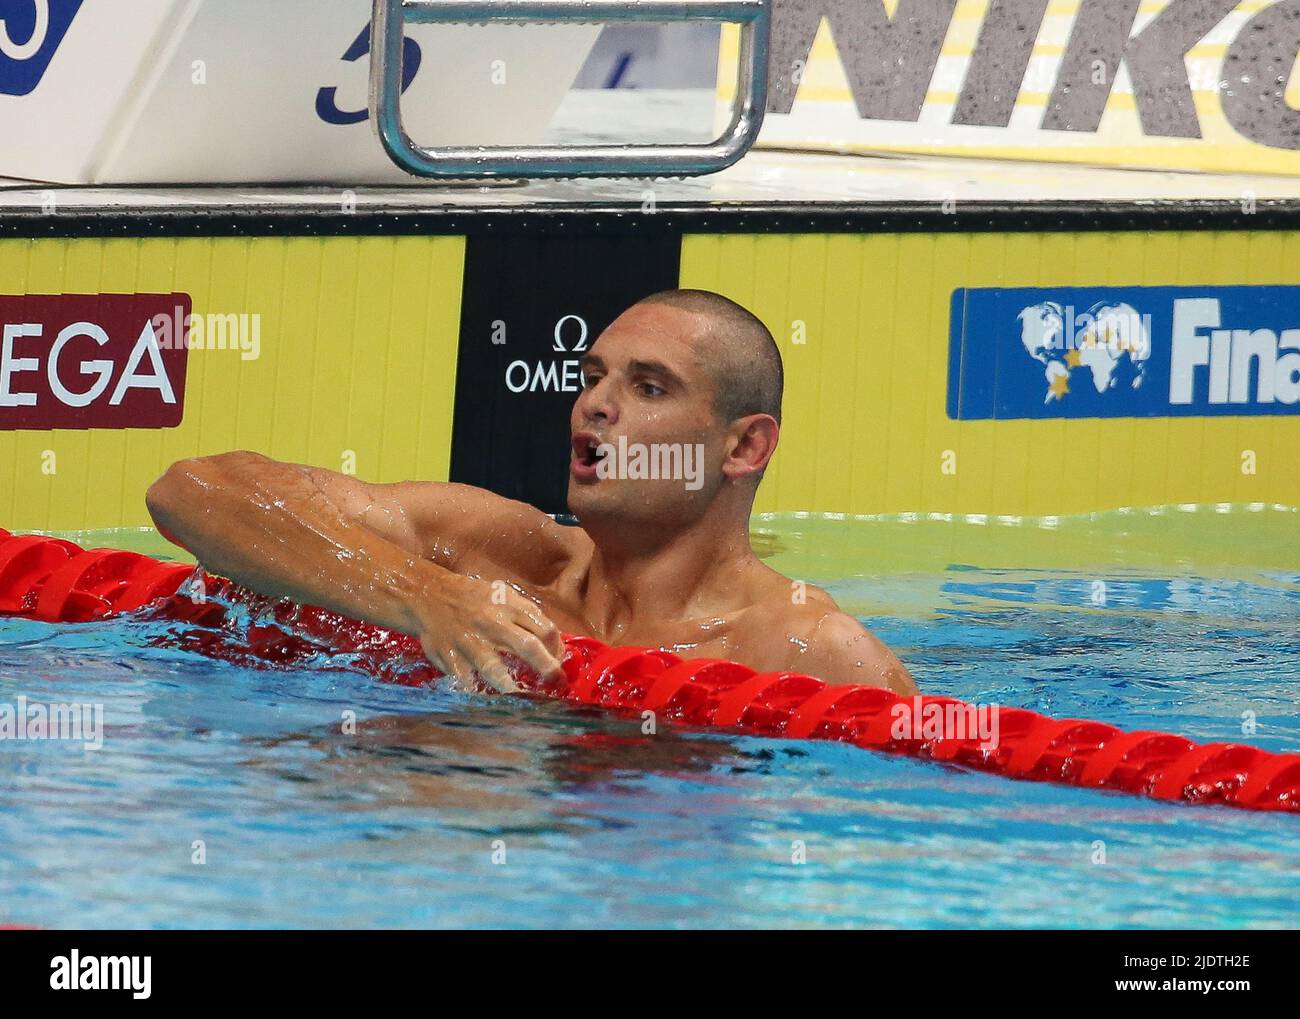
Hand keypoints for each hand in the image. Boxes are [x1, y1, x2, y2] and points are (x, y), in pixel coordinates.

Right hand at [410, 571, 564, 692]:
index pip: (543, 628)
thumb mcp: (502, 594)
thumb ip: (526, 615)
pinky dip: (478, 695)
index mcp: (509, 606)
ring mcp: (470, 642)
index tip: (558, 660)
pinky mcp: (451, 657)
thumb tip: (553, 644)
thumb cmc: (473, 598)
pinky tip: (490, 706)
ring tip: (527, 703)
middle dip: (547, 667)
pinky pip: (466, 681)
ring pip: (494, 669)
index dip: (557, 647)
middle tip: (557, 682)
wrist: (429, 596)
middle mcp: (492, 623)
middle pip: (527, 647)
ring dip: (513, 688)